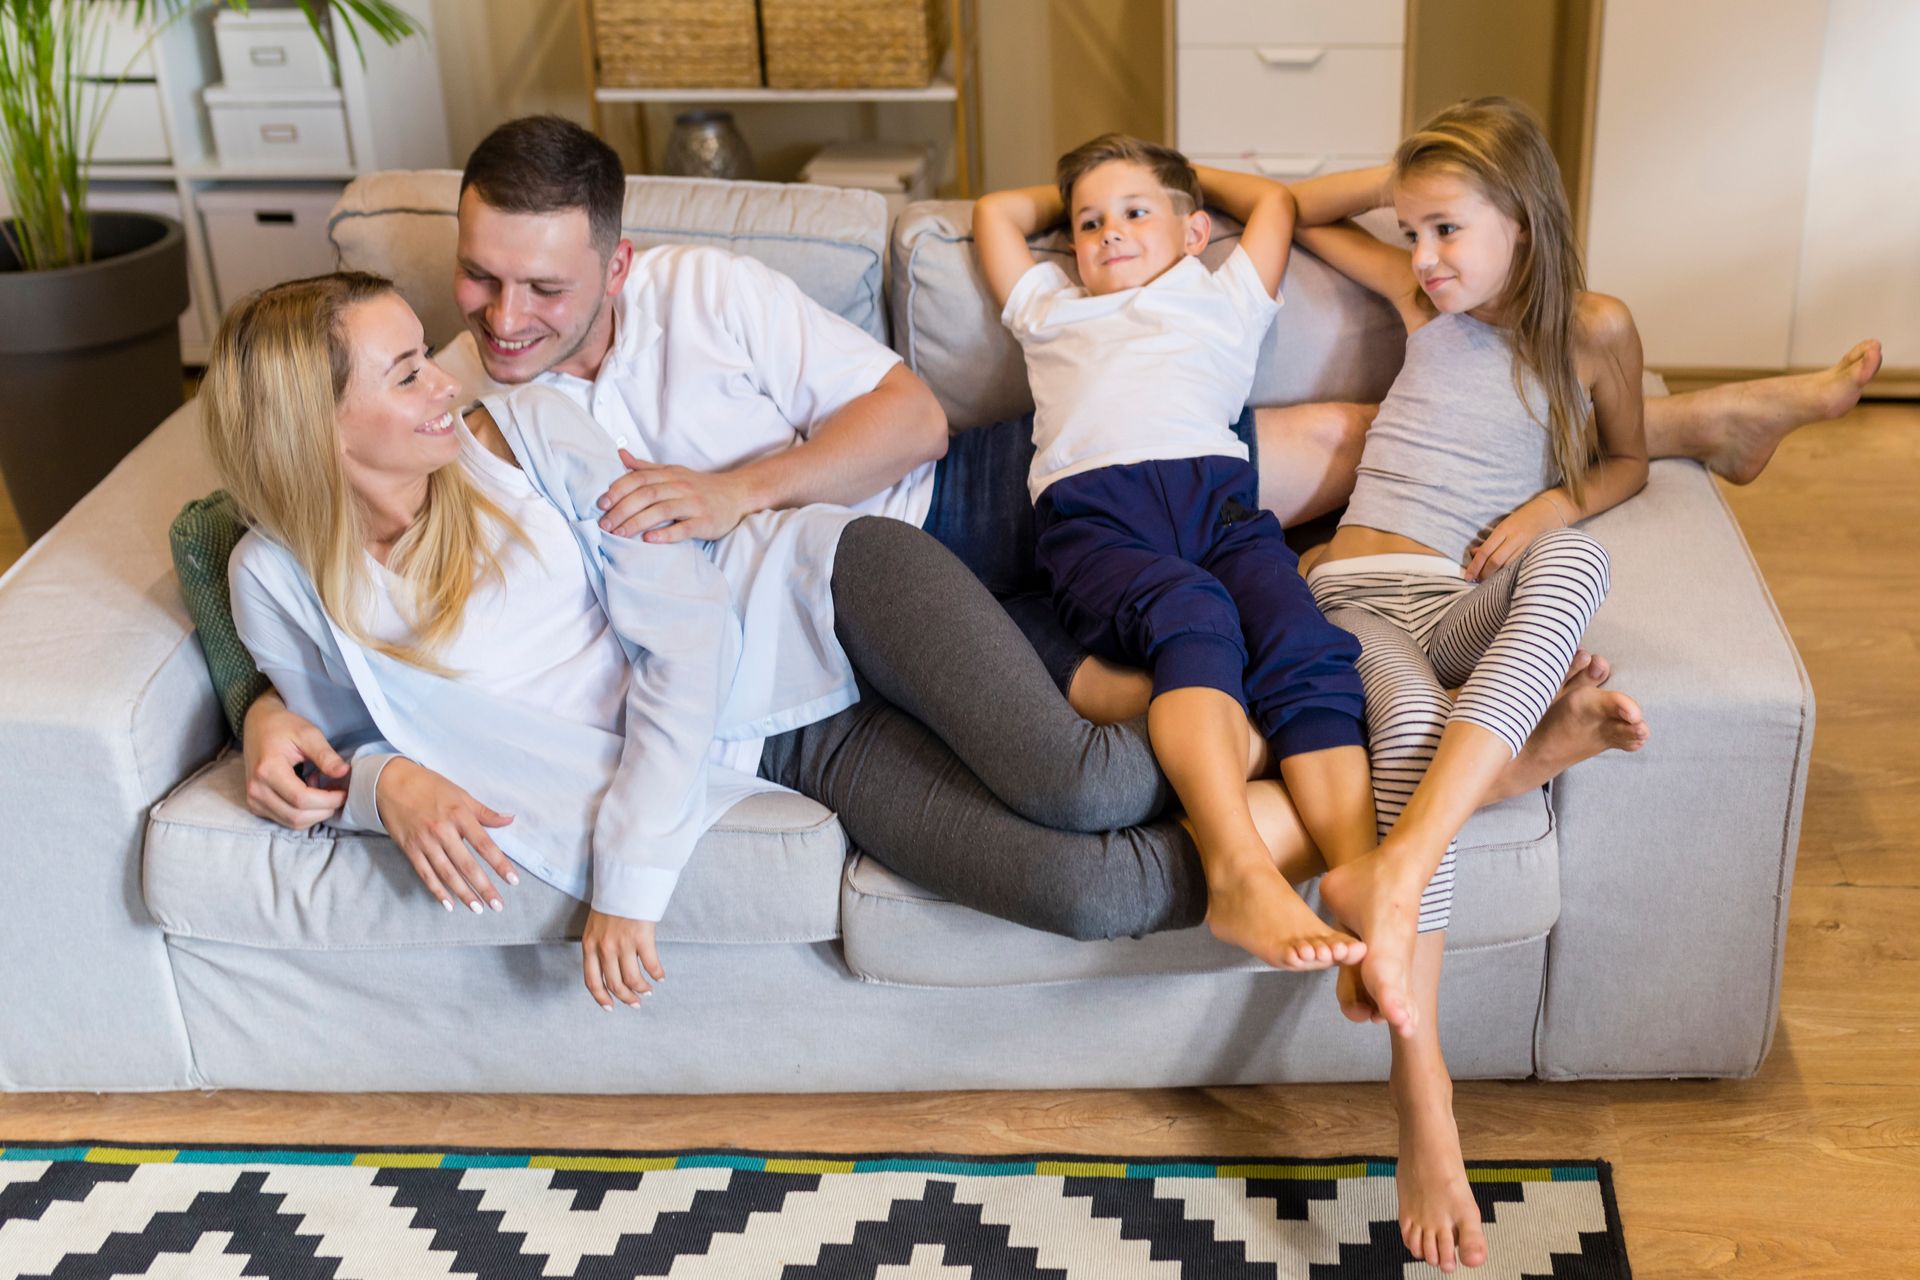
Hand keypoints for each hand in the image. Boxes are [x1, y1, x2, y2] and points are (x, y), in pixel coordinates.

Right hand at [242, 692, 348, 827]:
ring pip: (292, 822)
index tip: (344, 791)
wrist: (258, 725)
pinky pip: (285, 819)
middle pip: (297, 816)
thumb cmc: (283, 727)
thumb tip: (344, 772)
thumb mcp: (308, 734)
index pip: (301, 799)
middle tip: (338, 793)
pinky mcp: (256, 805)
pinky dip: (303, 813)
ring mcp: (253, 800)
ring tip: (322, 790)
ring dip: (315, 813)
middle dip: (325, 810)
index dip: (328, 800)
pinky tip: (308, 792)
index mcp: (267, 770)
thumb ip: (326, 755)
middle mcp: (256, 789)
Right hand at [374, 758, 517, 912]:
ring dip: (463, 893)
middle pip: (466, 864)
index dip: (499, 864)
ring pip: (446, 873)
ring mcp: (424, 842)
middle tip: (498, 905)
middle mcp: (442, 830)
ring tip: (478, 909)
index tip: (513, 880)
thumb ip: (485, 812)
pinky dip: (436, 890)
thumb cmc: (430, 787)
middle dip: (483, 887)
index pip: (484, 844)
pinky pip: (425, 874)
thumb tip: (510, 820)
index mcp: (459, 815)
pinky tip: (448, 904)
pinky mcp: (409, 849)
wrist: (391, 783)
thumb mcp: (461, 794)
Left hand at [582, 909, 662, 1008]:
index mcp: (590, 945)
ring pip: (632, 979)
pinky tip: (661, 976)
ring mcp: (623, 944)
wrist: (625, 879)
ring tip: (648, 991)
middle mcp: (604, 948)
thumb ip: (599, 946)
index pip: (592, 981)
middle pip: (614, 984)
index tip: (610, 1007)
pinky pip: (651, 965)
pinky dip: (657, 974)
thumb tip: (610, 968)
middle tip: (636, 1003)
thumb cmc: (612, 901)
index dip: (601, 998)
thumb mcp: (596, 926)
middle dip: (626, 998)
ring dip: (642, 989)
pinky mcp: (642, 938)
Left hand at [596, 449, 750, 542]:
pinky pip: (683, 528)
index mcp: (670, 474)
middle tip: (604, 524)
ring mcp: (694, 504)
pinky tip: (649, 540)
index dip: (618, 490)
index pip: (639, 479)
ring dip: (637, 522)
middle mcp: (681, 487)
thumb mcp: (674, 472)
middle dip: (622, 510)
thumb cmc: (700, 486)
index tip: (601, 504)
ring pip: (661, 511)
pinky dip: (665, 534)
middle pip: (647, 495)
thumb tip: (619, 455)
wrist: (737, 494)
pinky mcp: (705, 522)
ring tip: (619, 534)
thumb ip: (646, 467)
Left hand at [1464, 494, 1570, 580]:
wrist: (1551, 511)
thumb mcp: (1504, 526)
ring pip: (1508, 567)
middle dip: (1484, 574)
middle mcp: (1515, 538)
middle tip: (1476, 581)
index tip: (1467, 577)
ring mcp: (1527, 545)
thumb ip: (1490, 541)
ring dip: (1495, 577)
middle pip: (1496, 561)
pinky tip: (1502, 579)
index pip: (1485, 551)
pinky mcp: (1535, 552)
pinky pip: (1519, 566)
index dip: (1474, 566)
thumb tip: (1473, 554)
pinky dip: (1508, 574)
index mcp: (1504, 529)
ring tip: (1487, 582)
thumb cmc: (1523, 519)